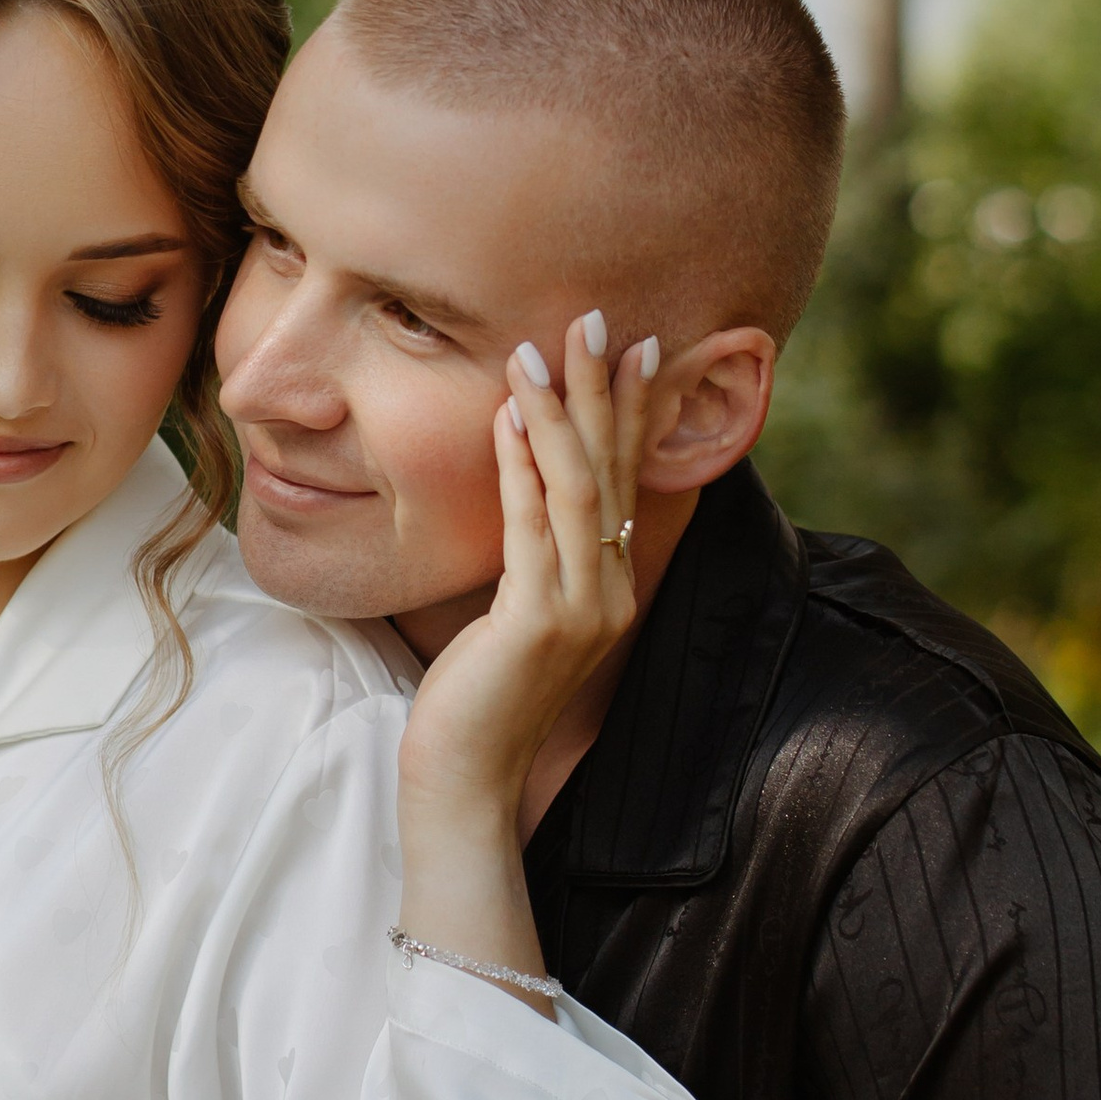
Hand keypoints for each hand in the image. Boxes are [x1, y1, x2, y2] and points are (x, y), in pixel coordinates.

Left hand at [395, 310, 654, 988]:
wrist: (465, 782)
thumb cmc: (477, 697)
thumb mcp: (512, 612)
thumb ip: (528, 554)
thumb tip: (518, 481)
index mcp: (610, 587)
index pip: (624, 480)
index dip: (630, 411)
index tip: (635, 347)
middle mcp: (610, 592)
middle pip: (611, 471)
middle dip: (604, 390)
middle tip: (597, 317)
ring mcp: (582, 610)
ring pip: (577, 489)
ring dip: (561, 411)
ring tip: (545, 347)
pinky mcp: (539, 625)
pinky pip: (532, 529)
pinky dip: (521, 469)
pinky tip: (512, 419)